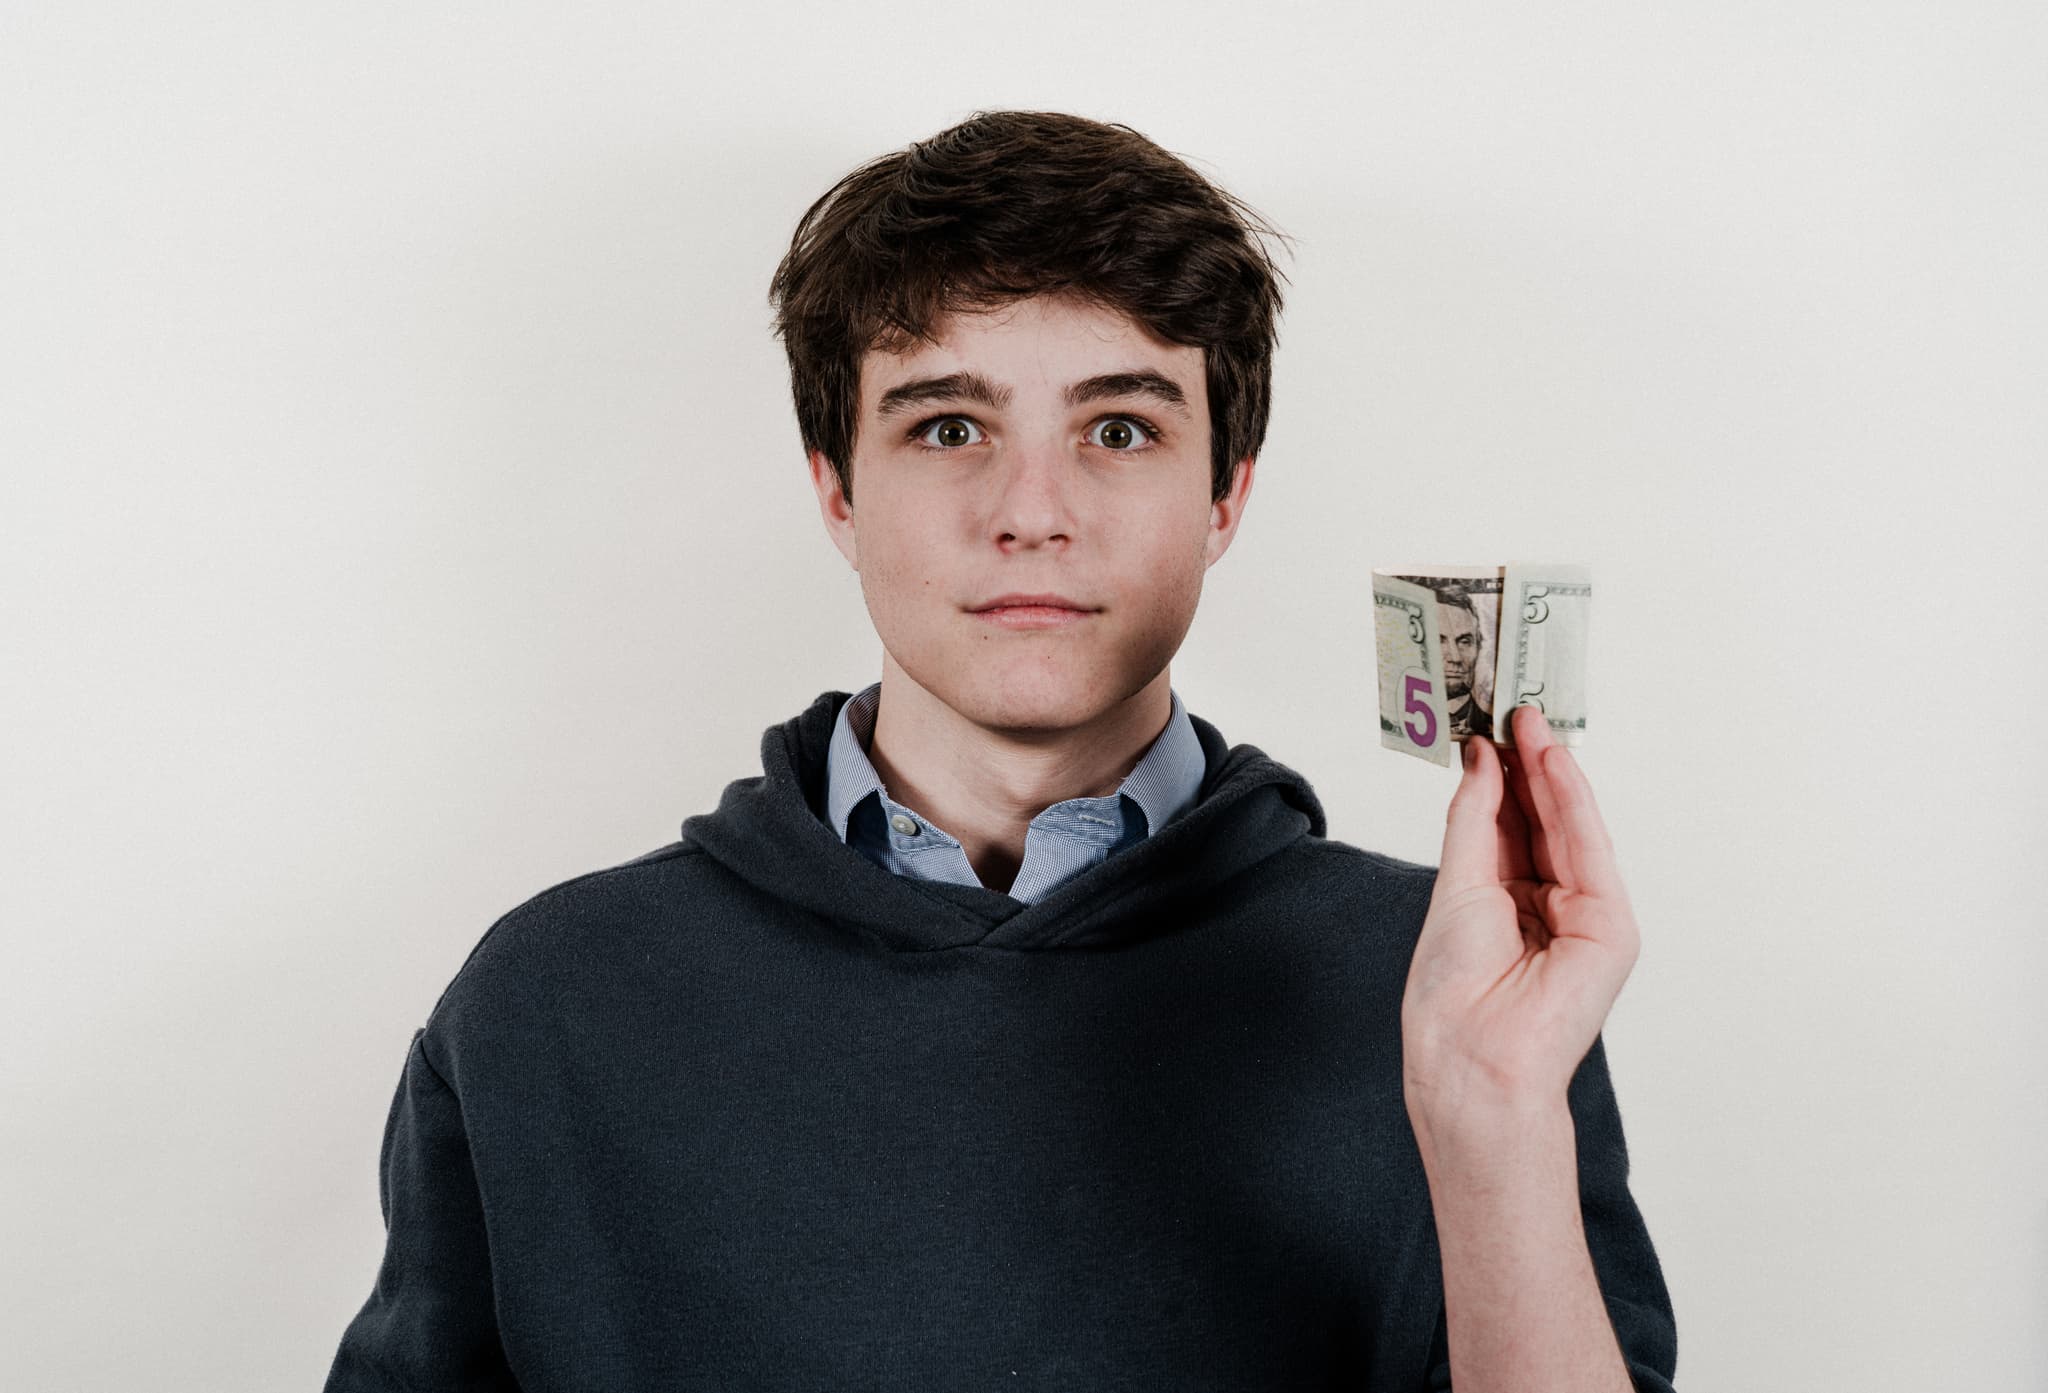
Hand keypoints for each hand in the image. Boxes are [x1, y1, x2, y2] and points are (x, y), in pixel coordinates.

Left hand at [1401, 703, 1640, 1133]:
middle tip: (1513, 704)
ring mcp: (1585, 917)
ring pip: (1569, 827)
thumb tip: (1483, 756)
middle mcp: (1552, 906)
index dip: (1505, 772)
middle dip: (1529, 761)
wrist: (1468, 1055)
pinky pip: (1590, 850)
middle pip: (1543, 819)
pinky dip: (1572, 801)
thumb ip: (1475, 817)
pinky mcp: (1611, 929)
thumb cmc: (1451, 992)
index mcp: (1511, 903)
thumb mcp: (1457, 883)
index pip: (1513, 823)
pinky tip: (1551, 760)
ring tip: (1529, 717)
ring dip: (1551, 770)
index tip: (1492, 722)